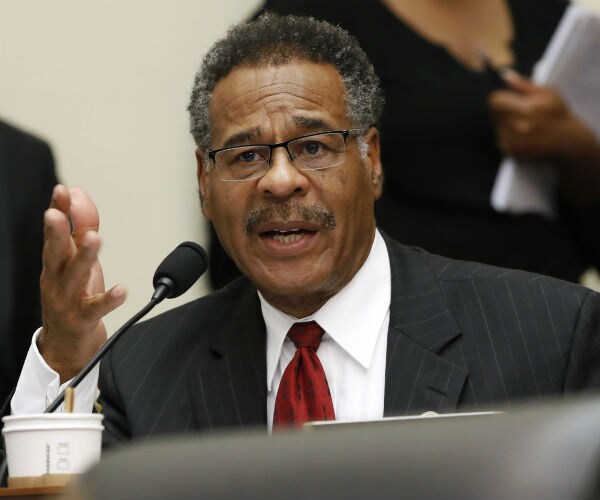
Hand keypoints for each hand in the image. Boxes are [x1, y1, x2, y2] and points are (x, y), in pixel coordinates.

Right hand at [38, 185, 126, 381]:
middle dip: (55, 232)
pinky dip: (109, 299)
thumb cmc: (74, 296)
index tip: (62, 190)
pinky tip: (122, 290)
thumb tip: (79, 194)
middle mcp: (57, 278)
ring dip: (84, 256)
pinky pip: (95, 308)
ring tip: (95, 238)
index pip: (54, 232)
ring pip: (74, 276)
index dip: (57, 210)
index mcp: (56, 262)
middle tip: (56, 212)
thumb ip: (81, 227)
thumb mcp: (78, 259)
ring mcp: (67, 300)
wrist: (66, 344)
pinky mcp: (82, 319)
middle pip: (54, 252)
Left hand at [489, 72, 599, 203]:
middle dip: (504, 109)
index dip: (501, 97)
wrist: (566, 141)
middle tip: (519, 111)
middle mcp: (517, 127)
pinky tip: (522, 134)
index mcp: (526, 109)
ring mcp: (512, 141)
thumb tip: (504, 75)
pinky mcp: (510, 152)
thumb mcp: (547, 93)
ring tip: (523, 123)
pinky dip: (507, 135)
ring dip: (504, 123)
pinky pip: (499, 139)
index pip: (494, 101)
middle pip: (494, 113)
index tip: (510, 99)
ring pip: (496, 126)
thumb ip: (523, 84)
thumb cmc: (557, 114)